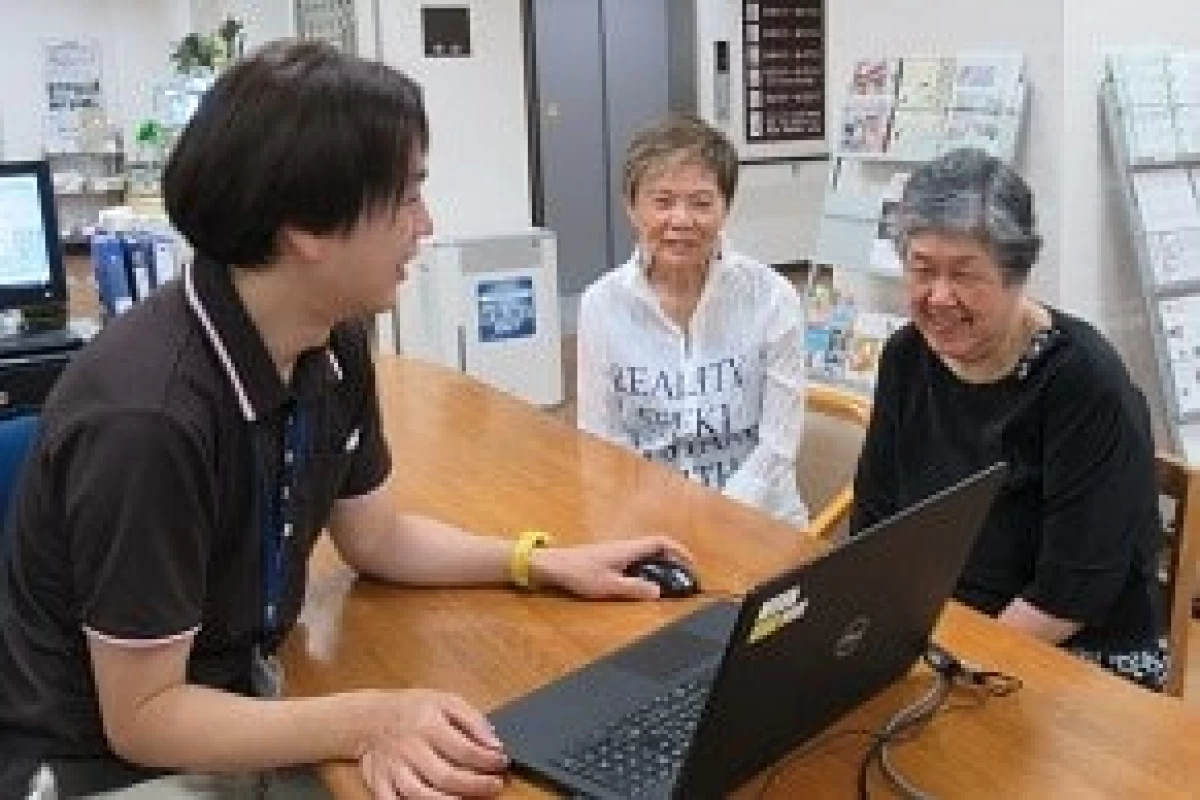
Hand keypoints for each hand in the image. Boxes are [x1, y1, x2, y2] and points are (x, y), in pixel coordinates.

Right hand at [355, 688, 506, 798]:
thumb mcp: (445, 701)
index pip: (464, 749)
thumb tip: (495, 744)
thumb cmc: (412, 709)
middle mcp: (410, 748)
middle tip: (495, 786)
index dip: (488, 760)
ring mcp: (393, 768)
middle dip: (475, 785)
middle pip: (445, 776)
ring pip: (419, 794)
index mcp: (428, 724)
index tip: (503, 763)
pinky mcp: (380, 782)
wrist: (369, 717)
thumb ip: (472, 720)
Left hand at [532, 535, 693, 599]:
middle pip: (656, 547)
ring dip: (659, 565)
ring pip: (645, 554)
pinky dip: (645, 569)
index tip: (690, 563)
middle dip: (673, 560)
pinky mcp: (608, 558)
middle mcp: (624, 546)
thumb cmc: (578, 573)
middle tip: (682, 577)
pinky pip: (635, 560)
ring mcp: (616, 551)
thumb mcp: (608, 586)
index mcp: (628, 549)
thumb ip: (633, 589)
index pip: (661, 542)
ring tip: (666, 582)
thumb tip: (657, 592)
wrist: (552, 565)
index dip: (679, 550)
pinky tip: (641, 584)